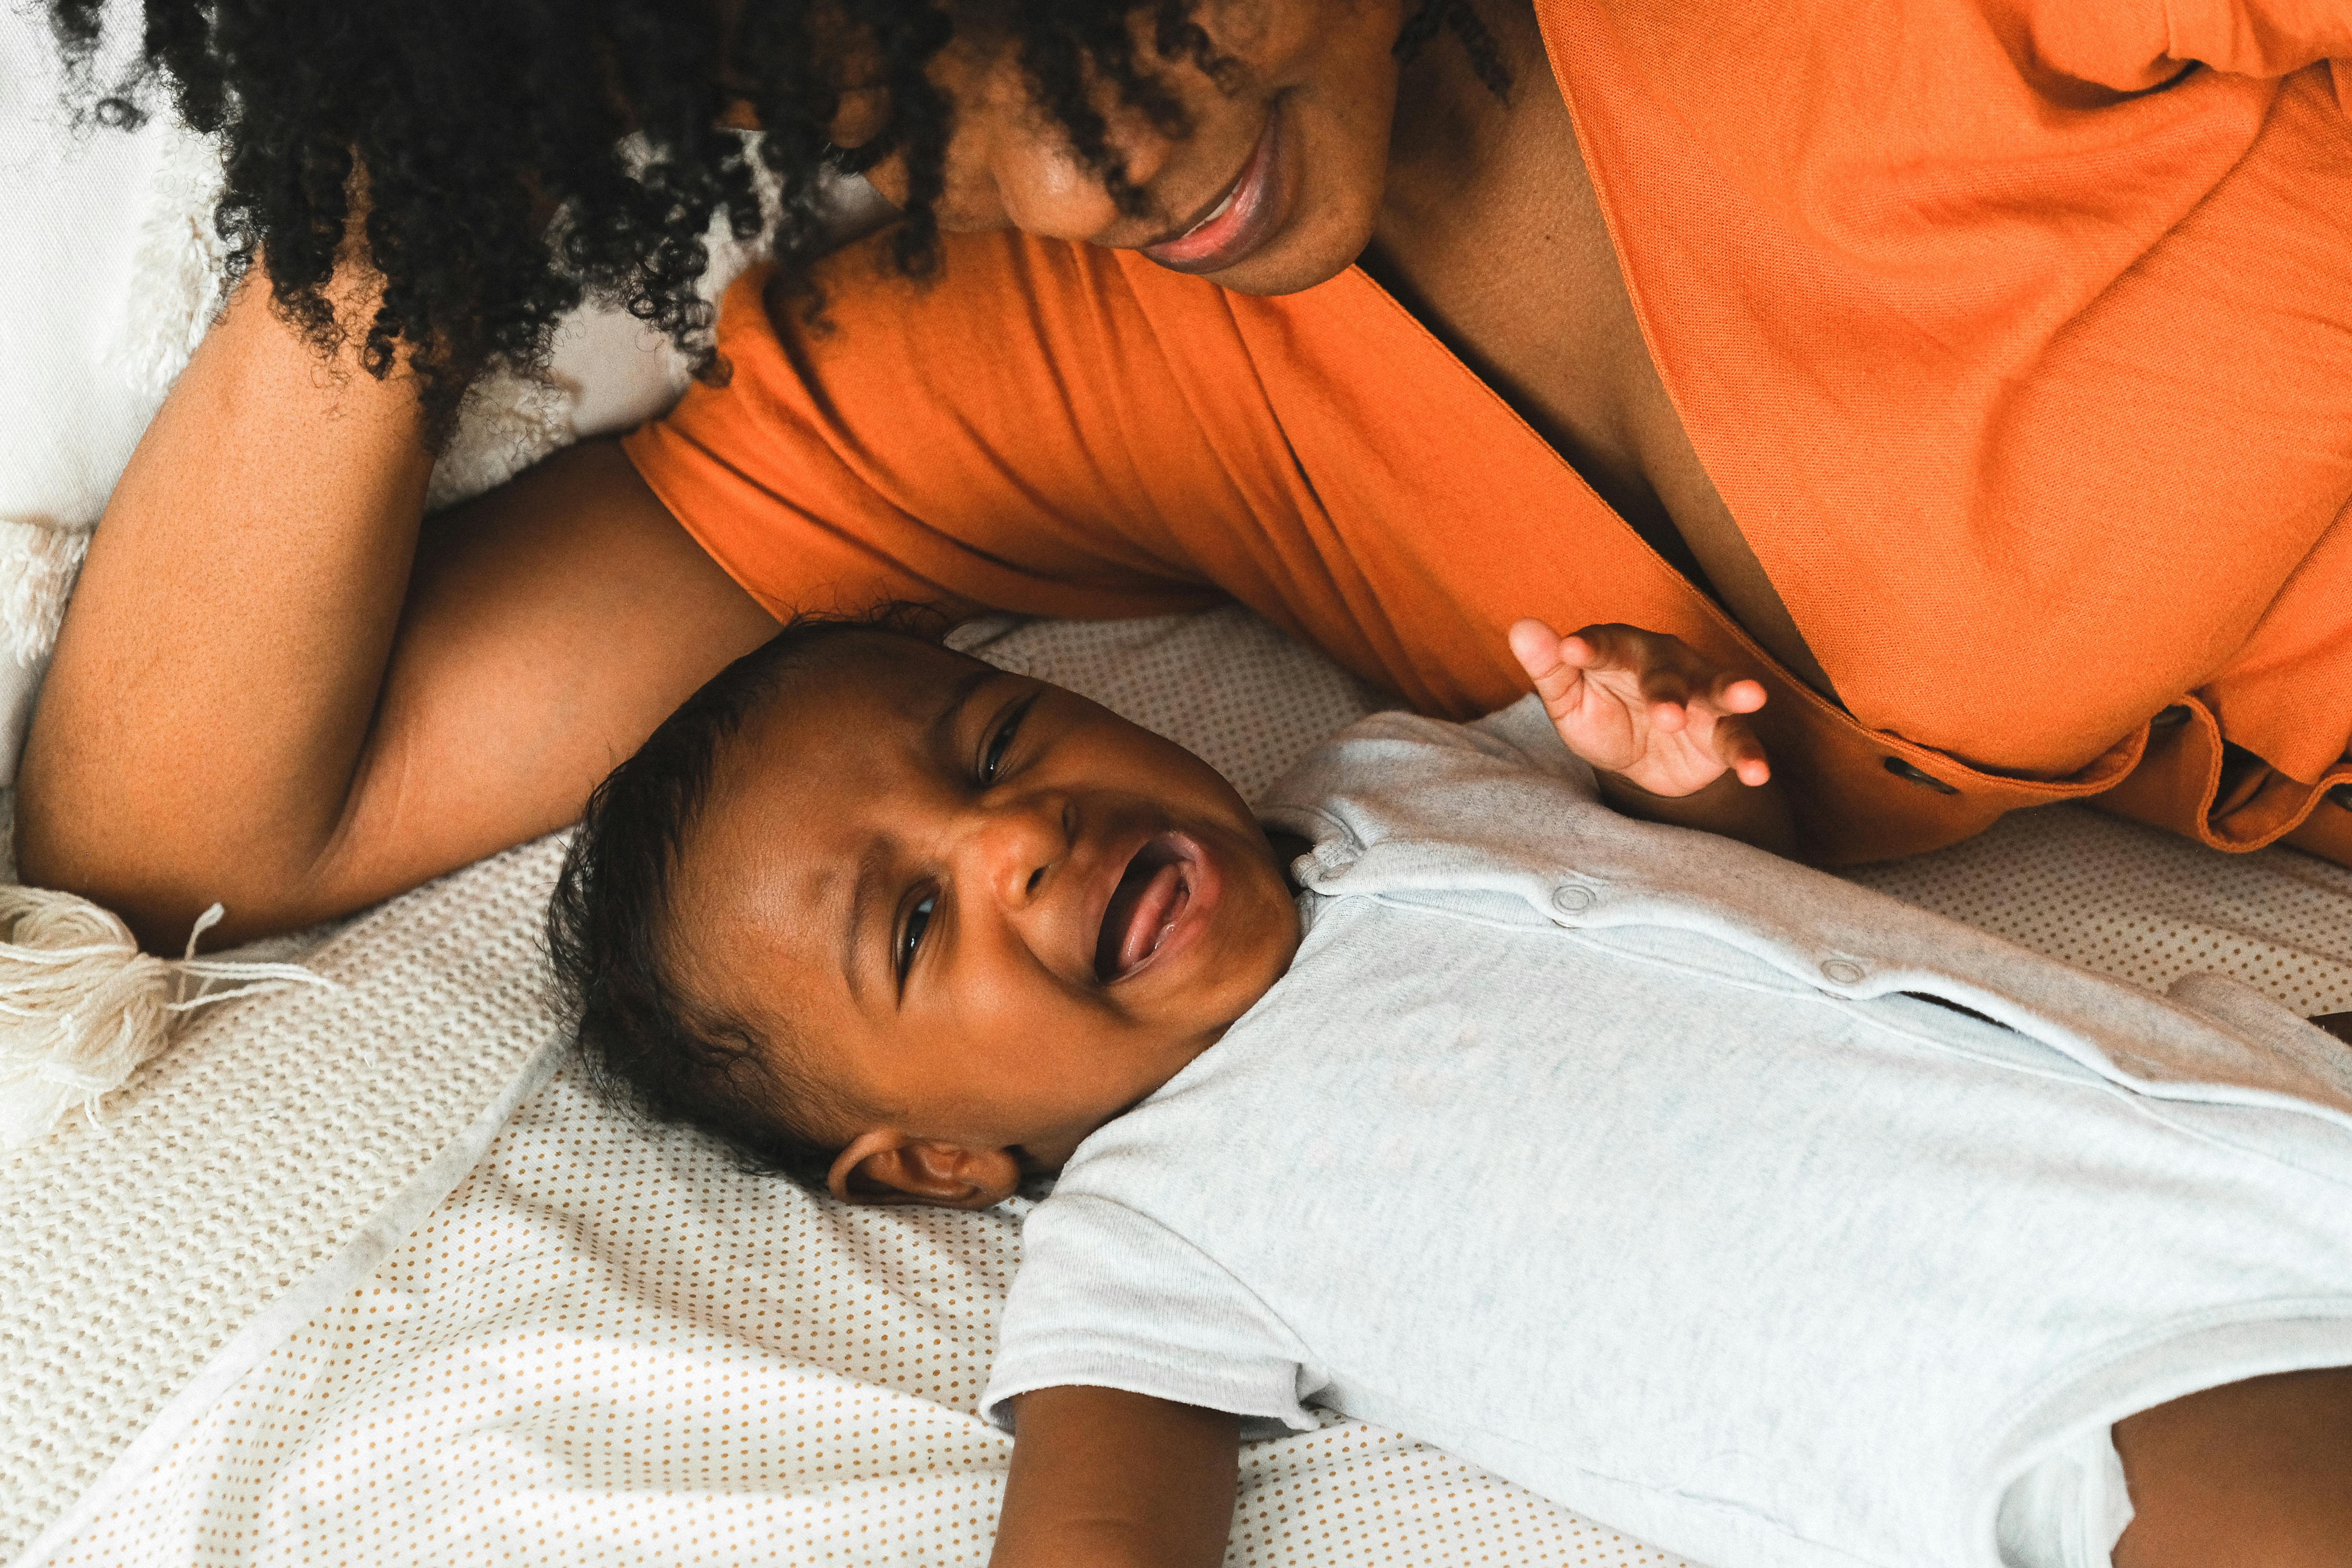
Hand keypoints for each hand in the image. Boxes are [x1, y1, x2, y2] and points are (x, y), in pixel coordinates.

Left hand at [1508, 619, 1771, 797]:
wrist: (1639, 759)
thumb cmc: (1600, 713)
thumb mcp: (1568, 699)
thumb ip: (1549, 668)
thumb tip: (1522, 628)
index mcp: (1620, 650)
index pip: (1603, 644)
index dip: (1589, 647)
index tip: (1570, 651)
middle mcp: (1666, 663)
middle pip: (1666, 671)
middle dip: (1667, 690)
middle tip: (1664, 715)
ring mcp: (1699, 694)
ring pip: (1717, 689)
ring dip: (1732, 692)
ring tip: (1751, 696)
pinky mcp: (1721, 730)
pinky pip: (1739, 739)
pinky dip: (1750, 754)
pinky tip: (1757, 772)